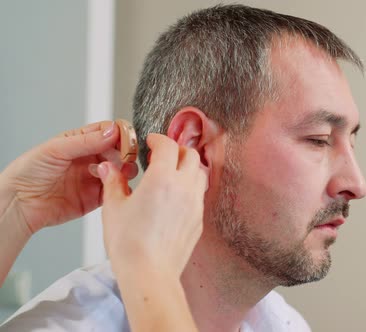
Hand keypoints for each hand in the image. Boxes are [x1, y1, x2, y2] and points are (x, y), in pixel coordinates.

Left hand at [0, 121, 138, 233]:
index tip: (127, 139)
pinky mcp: (95, 198)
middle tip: (126, 158)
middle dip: (125, 153)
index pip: (106, 132)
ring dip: (124, 170)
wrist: (19, 204)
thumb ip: (86, 141)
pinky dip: (119, 188)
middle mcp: (88, 158)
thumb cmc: (28, 172)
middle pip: (118, 151)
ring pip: (120, 170)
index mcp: (79, 141)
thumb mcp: (56, 149)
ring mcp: (93, 178)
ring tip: (118, 172)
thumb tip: (112, 131)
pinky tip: (114, 185)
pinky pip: (114, 191)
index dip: (119, 134)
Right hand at [98, 134, 207, 277]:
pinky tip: (175, 196)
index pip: (168, 145)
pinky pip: (200, 194)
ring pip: (200, 173)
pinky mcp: (199, 220)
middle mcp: (184, 188)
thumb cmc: (130, 244)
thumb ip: (113, 182)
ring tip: (171, 173)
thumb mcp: (114, 208)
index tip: (152, 141)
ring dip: (187, 167)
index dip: (159, 139)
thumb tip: (109, 168)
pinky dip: (190, 187)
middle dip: (177, 150)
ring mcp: (195, 204)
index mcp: (162, 179)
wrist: (150, 273)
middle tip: (162, 155)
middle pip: (191, 155)